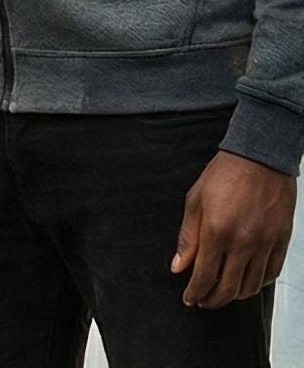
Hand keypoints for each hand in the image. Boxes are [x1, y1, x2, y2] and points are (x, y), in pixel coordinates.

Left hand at [174, 150, 295, 306]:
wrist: (259, 158)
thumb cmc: (224, 175)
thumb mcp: (195, 202)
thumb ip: (187, 238)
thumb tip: (179, 266)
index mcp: (217, 232)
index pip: (205, 276)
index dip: (195, 292)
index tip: (189, 298)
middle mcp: (243, 243)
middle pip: (229, 287)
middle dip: (213, 300)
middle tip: (203, 302)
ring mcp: (266, 243)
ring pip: (252, 285)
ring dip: (236, 295)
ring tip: (223, 294)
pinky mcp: (282, 241)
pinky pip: (271, 272)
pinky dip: (258, 283)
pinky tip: (248, 282)